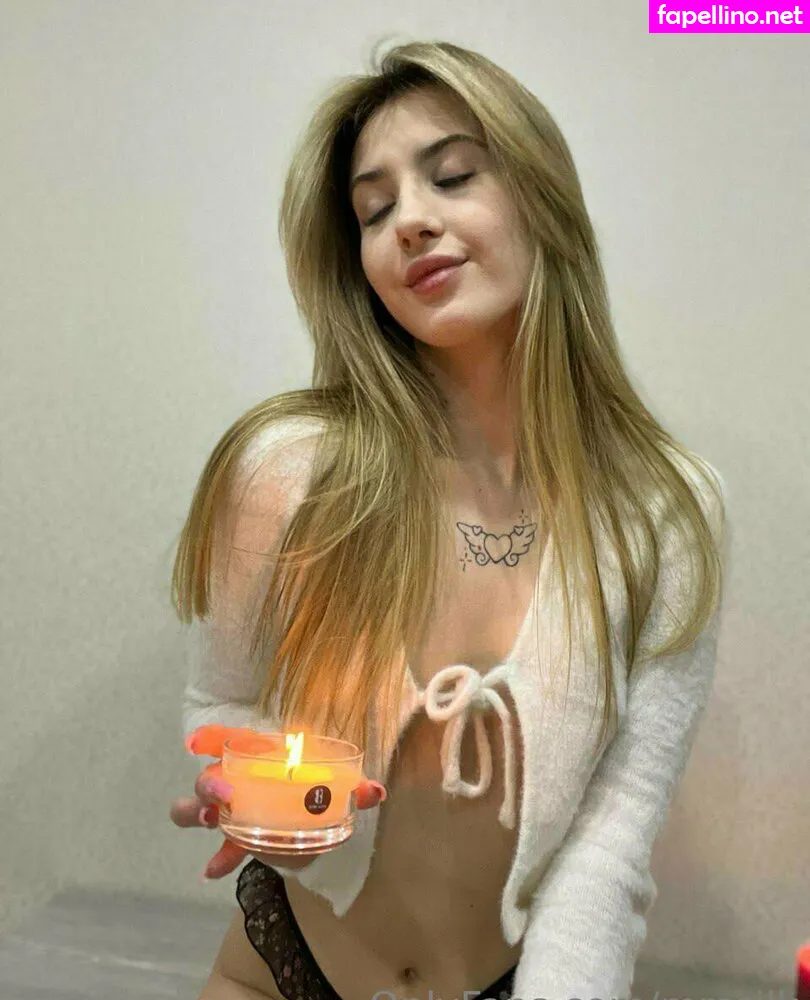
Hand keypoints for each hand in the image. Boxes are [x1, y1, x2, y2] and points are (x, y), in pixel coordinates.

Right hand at [169, 724, 387, 879]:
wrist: (310, 815)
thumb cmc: (312, 783)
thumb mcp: (333, 781)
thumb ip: (352, 787)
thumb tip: (376, 792)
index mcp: (256, 755)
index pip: (226, 738)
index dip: (207, 737)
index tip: (195, 744)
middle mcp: (236, 779)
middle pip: (206, 776)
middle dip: (208, 784)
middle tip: (225, 796)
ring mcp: (230, 810)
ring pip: (193, 808)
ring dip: (198, 813)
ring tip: (213, 822)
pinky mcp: (236, 838)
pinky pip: (220, 848)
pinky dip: (219, 859)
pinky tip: (215, 870)